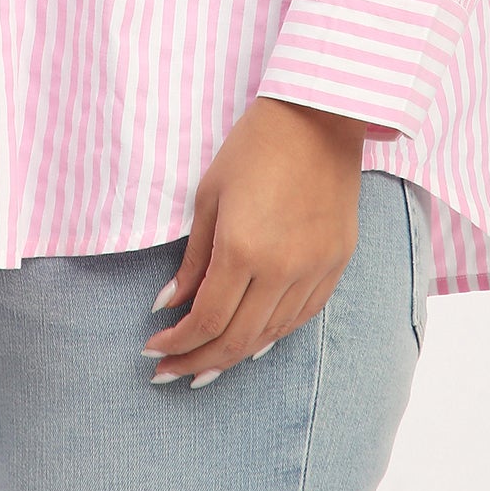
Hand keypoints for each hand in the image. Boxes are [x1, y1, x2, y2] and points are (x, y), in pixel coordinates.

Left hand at [141, 95, 366, 386]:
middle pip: (237, 339)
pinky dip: (273, 335)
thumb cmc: (253, 146)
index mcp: (243, 248)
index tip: (153, 351)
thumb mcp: (210, 195)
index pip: (206, 319)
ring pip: (271, 335)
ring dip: (234, 355)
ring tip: (204, 365)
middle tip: (169, 374)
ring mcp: (314, 269)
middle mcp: (282, 269)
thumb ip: (193, 259)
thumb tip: (169, 303)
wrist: (318, 116)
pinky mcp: (336, 264)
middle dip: (198, 361)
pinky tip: (251, 342)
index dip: (176, 343)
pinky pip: (302, 317)